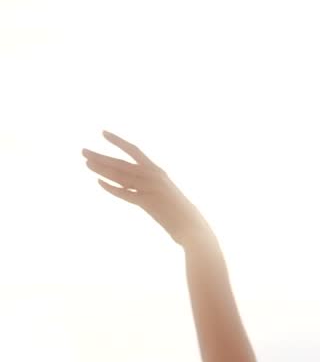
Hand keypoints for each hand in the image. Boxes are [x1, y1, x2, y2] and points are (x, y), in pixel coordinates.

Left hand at [81, 131, 210, 247]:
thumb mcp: (166, 195)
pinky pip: (125, 193)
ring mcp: (150, 188)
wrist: (194, 228)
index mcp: (158, 172)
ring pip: (120, 175)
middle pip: (121, 163)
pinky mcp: (148, 203)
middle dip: (101, 156)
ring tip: (86, 163)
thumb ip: (151, 189)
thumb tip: (134, 190)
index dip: (118, 141)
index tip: (103, 133)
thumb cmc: (181, 215)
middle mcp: (153, 176)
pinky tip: (99, 182)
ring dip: (101, 169)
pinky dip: (111, 188)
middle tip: (83, 151)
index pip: (134, 151)